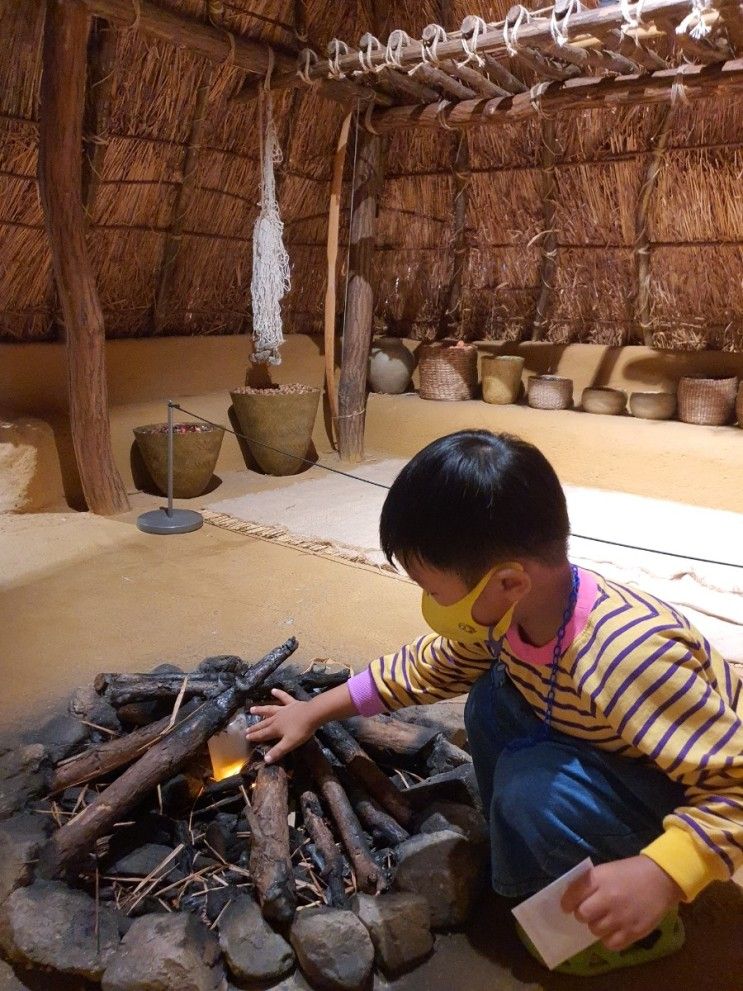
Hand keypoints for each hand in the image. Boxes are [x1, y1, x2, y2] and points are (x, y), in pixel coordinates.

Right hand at [245, 689, 316, 763]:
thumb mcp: (289, 743)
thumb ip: (277, 751)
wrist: (313, 714)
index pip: (263, 734)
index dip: (255, 736)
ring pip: (269, 710)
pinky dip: (279, 694)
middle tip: (246, 729)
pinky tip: (273, 690)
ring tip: (252, 709)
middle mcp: (277, 718)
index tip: (246, 737)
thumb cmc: (301, 730)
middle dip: (255, 727)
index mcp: (275, 729)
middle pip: (264, 723)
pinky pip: (284, 698)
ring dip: (261, 710)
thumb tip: (265, 760)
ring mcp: (284, 709)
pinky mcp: (292, 703)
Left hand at [561, 856, 682, 950]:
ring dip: (597, 926)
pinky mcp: (633, 931)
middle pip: (582, 915)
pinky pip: (611, 944)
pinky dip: (610, 939)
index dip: (567, 902)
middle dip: (583, 915)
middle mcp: (607, 898)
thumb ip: (591, 884)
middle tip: (590, 912)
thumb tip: (573, 900)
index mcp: (599, 879)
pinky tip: (615, 930)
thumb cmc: (631, 872)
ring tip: (606, 920)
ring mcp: (621, 917)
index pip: (573, 895)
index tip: (567, 906)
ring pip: (595, 931)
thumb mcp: (607, 870)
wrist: (661, 878)